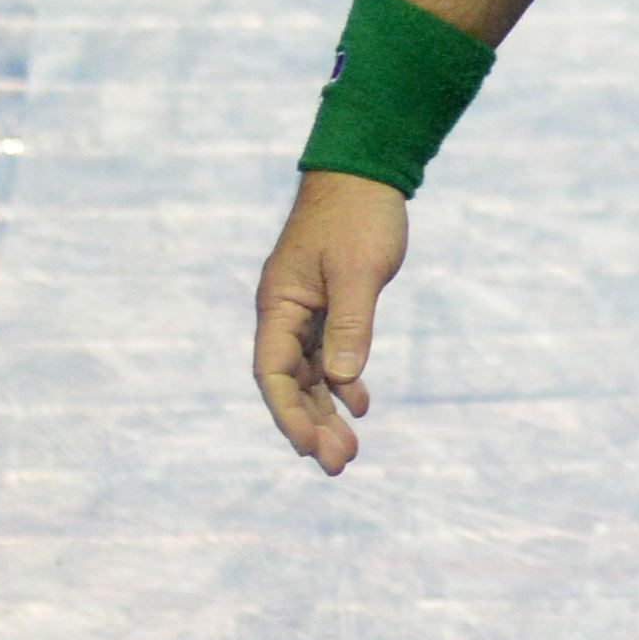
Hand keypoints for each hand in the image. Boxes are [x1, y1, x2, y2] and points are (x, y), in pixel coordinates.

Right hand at [253, 170, 409, 474]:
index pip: (272, 373)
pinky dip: (343, 380)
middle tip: (339, 465)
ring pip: (310, 373)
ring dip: (327, 410)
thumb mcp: (360, 272)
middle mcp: (284, 313)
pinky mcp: (329, 304)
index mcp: (278, 305)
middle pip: (290, 382)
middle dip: (310, 425)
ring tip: (349, 451)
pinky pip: (329, 353)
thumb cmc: (358, 216)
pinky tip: (359, 404)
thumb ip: (351, 324)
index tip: (309, 448)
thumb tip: (341, 380)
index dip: (288, 414)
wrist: (366, 174)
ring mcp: (305, 309)